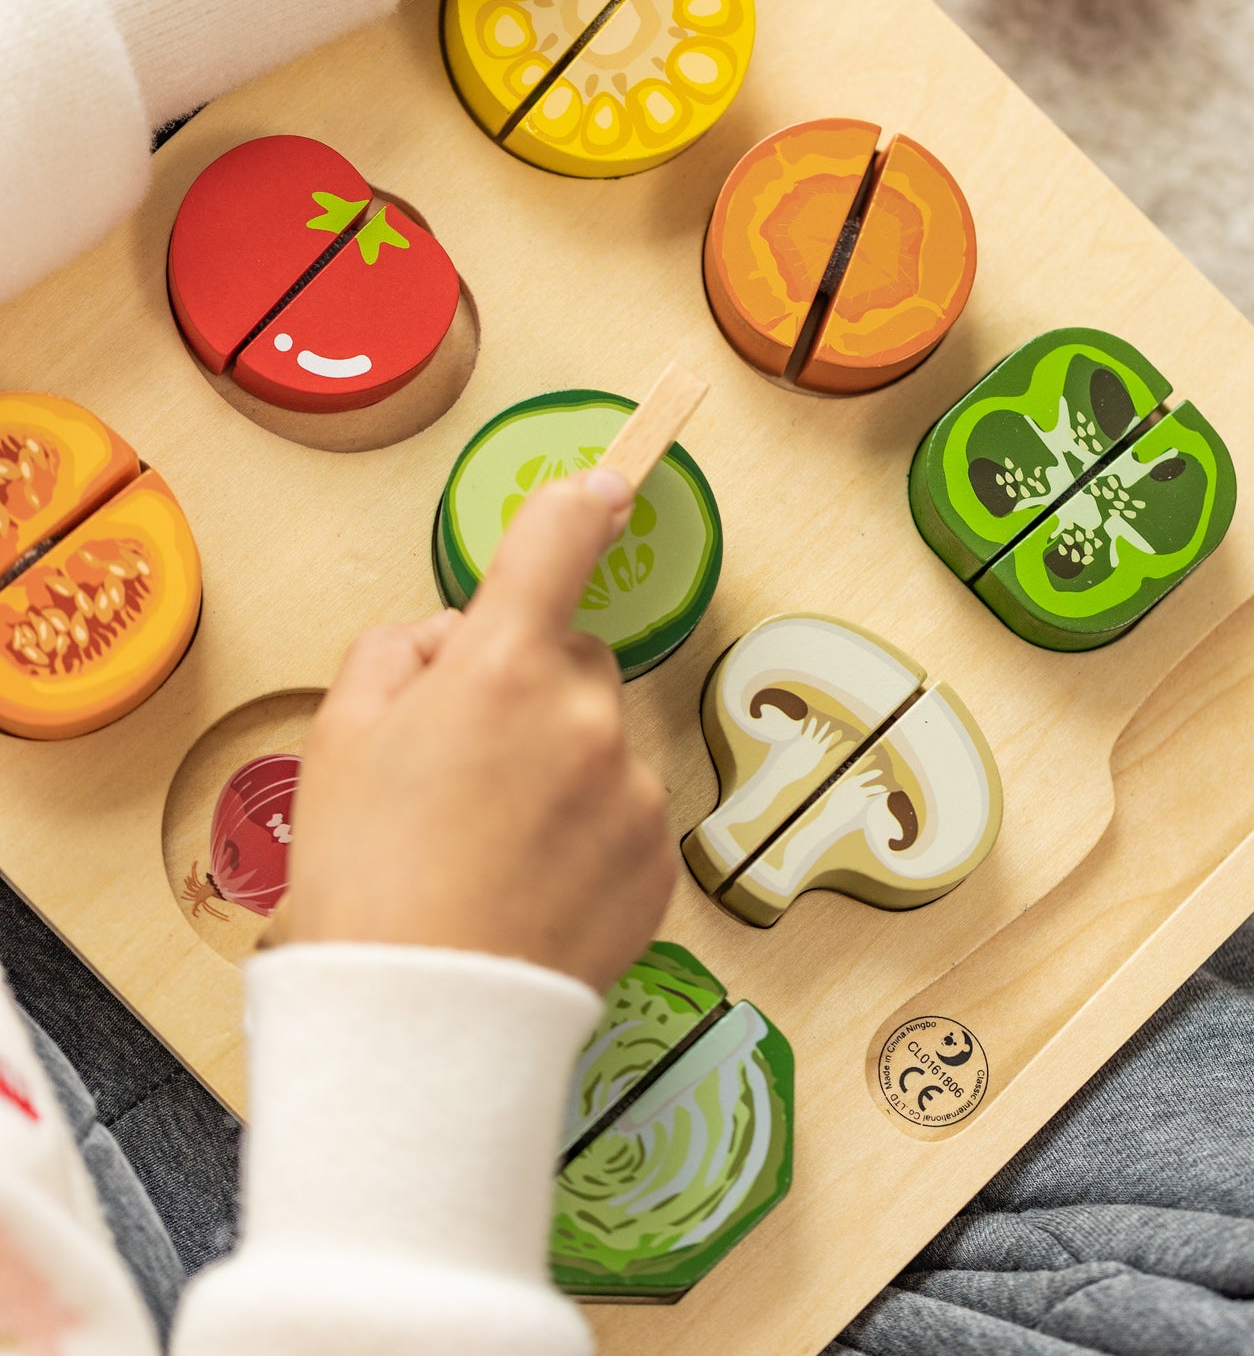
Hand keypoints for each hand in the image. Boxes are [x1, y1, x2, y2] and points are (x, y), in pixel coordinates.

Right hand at [285, 468, 675, 994]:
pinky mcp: (659, 861)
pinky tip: (529, 884)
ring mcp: (631, 791)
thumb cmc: (365, 877)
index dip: (580, 504)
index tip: (605, 485)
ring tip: (489, 847)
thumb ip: (398, 651)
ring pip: (598, 743)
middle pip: (572, 659)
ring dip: (560, 767)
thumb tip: (448, 638)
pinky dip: (587, 834)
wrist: (423, 1024)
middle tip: (461, 763)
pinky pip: (623, 814)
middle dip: (529, 685)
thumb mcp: (338, 735)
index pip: (556, 544)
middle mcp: (585, 715)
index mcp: (503, 667)